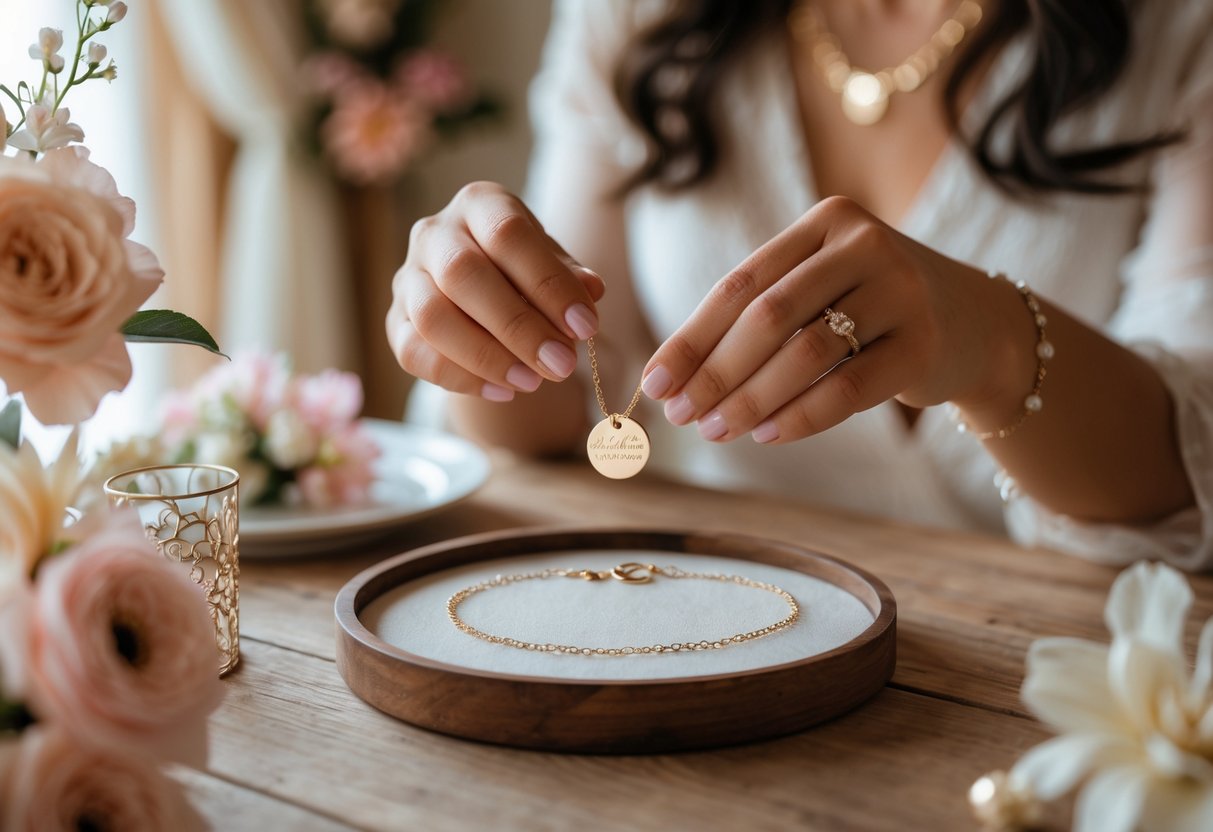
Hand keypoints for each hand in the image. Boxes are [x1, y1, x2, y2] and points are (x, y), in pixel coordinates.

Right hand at [387, 182, 604, 401]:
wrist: (485, 288)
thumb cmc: (524, 269)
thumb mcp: (553, 263)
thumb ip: (570, 276)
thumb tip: (590, 290)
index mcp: (479, 204)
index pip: (508, 234)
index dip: (548, 282)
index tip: (585, 327)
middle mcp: (434, 233)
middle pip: (462, 274)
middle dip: (518, 326)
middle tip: (562, 365)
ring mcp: (408, 277)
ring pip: (431, 317)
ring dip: (486, 356)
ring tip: (534, 382)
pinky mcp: (395, 322)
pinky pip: (414, 354)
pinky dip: (461, 378)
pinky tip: (504, 392)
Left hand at [640, 196, 1034, 443]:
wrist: (978, 324)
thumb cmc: (874, 309)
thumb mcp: (822, 289)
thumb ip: (762, 315)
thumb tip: (676, 376)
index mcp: (826, 222)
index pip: (741, 284)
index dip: (691, 337)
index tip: (654, 382)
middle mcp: (865, 245)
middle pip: (768, 316)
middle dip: (713, 372)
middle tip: (679, 415)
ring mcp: (901, 291)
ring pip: (805, 352)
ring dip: (750, 398)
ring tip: (716, 430)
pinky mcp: (924, 344)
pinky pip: (848, 388)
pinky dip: (800, 416)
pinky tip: (766, 435)